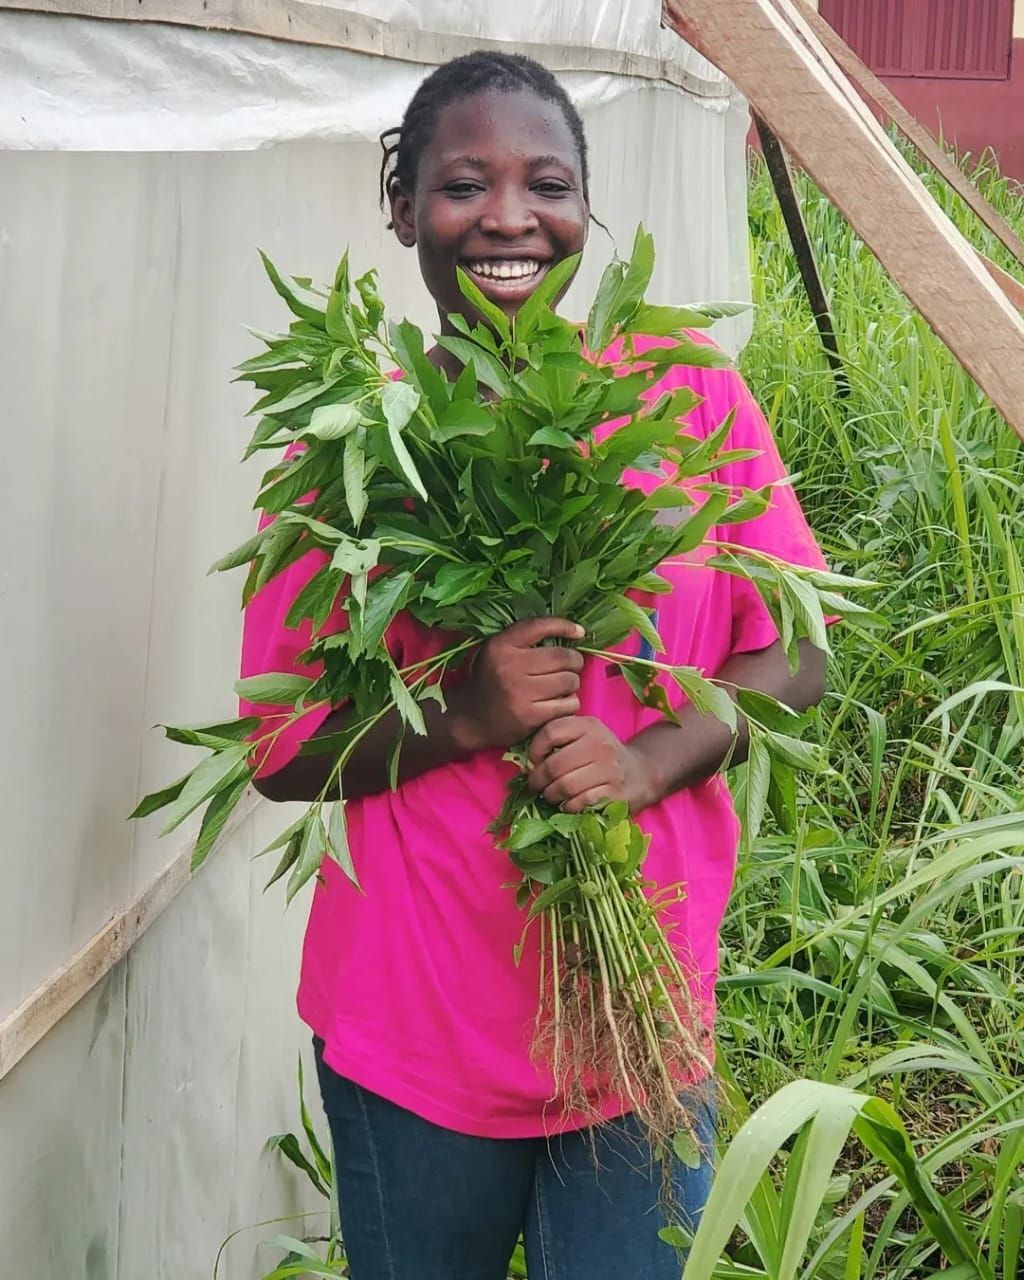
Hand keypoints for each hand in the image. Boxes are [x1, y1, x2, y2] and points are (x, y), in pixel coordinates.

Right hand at [449, 617, 584, 752]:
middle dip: (574, 660)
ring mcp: (520, 693)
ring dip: (573, 682)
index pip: (539, 626)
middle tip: (572, 666)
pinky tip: (561, 702)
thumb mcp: (496, 651)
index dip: (564, 626)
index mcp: (500, 646)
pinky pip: (567, 705)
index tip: (579, 632)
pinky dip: (570, 703)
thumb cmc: (489, 681)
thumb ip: (522, 639)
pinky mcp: (529, 717)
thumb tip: (568, 631)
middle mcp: (509, 667)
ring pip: (568, 681)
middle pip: (561, 657)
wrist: (469, 720)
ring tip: (564, 685)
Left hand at [525, 716, 653, 813]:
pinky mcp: (615, 793)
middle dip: (538, 779)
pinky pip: (579, 802)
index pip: (551, 732)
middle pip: (554, 764)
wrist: (640, 773)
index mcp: (589, 726)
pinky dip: (568, 806)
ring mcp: (609, 770)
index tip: (533, 762)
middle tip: (536, 786)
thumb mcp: (585, 736)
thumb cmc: (601, 755)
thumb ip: (559, 739)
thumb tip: (528, 761)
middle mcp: (600, 744)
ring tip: (550, 795)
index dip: (535, 750)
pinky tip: (568, 803)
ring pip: (565, 786)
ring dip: (551, 795)